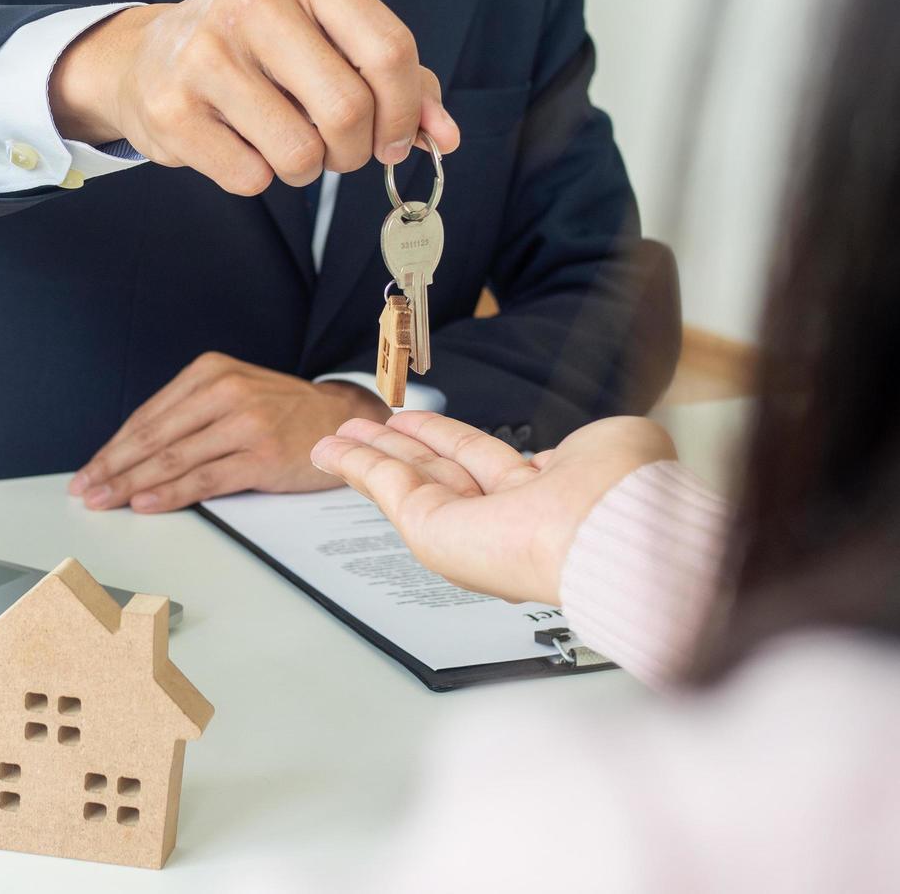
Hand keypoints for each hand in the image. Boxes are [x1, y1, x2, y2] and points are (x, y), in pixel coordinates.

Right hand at [49, 0, 459, 193]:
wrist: (147, 60)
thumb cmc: (256, 52)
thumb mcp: (327, 39)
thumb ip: (396, 80)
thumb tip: (443, 135)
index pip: (389, 49)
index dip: (404, 111)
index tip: (394, 138)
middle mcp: (252, 0)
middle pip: (349, 109)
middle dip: (355, 151)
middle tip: (339, 151)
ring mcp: (206, 55)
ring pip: (301, 153)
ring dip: (306, 169)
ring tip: (285, 144)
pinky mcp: (173, 110)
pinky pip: (252, 177)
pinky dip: (258, 177)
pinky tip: (239, 145)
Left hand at [69, 352, 390, 512]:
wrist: (342, 419)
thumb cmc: (281, 413)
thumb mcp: (232, 395)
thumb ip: (188, 416)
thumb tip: (133, 454)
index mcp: (210, 372)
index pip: (148, 415)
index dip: (113, 447)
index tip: (89, 470)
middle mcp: (225, 391)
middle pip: (154, 436)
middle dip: (113, 467)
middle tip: (85, 490)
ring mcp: (245, 422)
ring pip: (174, 458)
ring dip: (132, 484)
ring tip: (105, 501)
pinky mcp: (262, 454)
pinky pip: (205, 478)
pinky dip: (170, 494)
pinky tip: (146, 503)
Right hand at [310, 413, 676, 603]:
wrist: (614, 535)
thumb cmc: (625, 497)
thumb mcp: (611, 445)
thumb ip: (582, 445)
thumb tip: (556, 457)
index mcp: (544, 498)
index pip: (482, 462)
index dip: (446, 440)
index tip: (417, 424)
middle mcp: (500, 519)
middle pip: (434, 471)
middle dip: (396, 446)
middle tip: (364, 429)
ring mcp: (463, 528)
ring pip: (404, 480)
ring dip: (366, 455)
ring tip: (336, 437)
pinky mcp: (431, 532)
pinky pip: (387, 489)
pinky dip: (354, 466)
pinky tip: (333, 450)